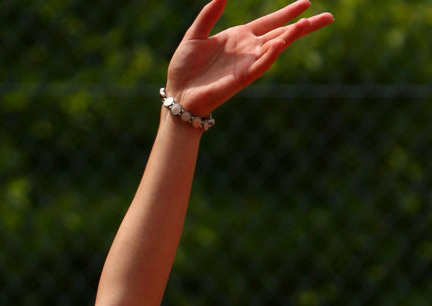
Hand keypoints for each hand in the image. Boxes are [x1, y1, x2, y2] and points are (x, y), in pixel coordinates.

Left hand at [166, 0, 333, 118]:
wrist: (178, 95)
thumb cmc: (184, 68)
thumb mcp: (195, 35)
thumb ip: (208, 15)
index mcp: (239, 37)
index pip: (270, 22)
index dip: (288, 12)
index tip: (306, 2)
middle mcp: (248, 50)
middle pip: (282, 34)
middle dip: (304, 26)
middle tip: (328, 17)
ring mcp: (247, 64)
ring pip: (276, 47)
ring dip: (292, 36)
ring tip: (308, 24)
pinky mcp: (241, 79)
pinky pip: (260, 65)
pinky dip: (271, 54)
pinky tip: (281, 43)